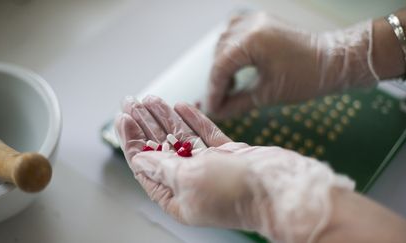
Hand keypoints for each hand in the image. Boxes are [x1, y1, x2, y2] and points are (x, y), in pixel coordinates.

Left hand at [115, 95, 353, 242]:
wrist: (281, 186)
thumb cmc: (235, 191)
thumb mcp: (188, 179)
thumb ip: (162, 167)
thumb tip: (140, 159)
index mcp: (178, 198)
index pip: (146, 166)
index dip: (132, 141)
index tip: (123, 118)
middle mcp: (193, 183)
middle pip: (162, 149)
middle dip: (147, 125)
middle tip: (133, 103)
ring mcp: (213, 167)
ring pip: (183, 138)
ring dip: (166, 119)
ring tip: (152, 100)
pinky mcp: (230, 154)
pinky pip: (206, 134)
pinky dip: (193, 119)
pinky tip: (180, 106)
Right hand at [207, 12, 377, 118]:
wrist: (333, 61)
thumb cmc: (307, 77)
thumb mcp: (268, 95)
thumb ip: (238, 103)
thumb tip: (218, 112)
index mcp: (252, 41)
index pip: (221, 67)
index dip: (214, 90)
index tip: (212, 108)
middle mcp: (251, 25)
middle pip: (220, 54)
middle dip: (217, 79)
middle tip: (219, 101)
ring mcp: (256, 20)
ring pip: (224, 41)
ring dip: (222, 63)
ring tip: (228, 85)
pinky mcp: (262, 21)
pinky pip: (235, 31)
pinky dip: (230, 48)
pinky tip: (235, 63)